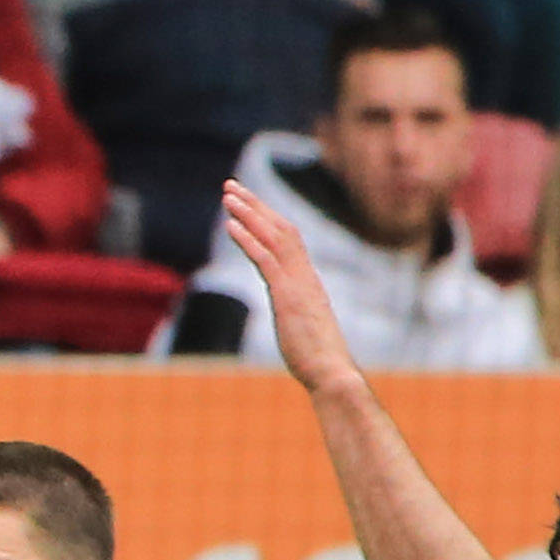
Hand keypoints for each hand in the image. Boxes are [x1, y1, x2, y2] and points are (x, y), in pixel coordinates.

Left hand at [220, 180, 363, 394]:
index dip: (267, 218)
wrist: (332, 373)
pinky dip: (248, 238)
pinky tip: (230, 224)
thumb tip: (293, 322)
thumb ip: (297, 317)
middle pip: (280, 228)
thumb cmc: (319, 360)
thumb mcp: (303, 331)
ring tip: (227, 195)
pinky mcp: (288, 296)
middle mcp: (305, 275)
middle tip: (231, 185)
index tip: (248, 203)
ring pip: (274, 236)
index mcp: (308, 281)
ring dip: (249, 213)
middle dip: (255, 204)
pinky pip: (266, 259)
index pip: (288, 239)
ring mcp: (297, 283)